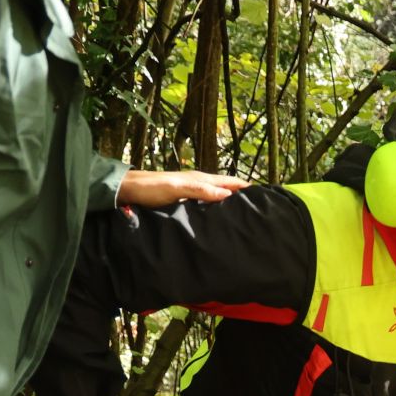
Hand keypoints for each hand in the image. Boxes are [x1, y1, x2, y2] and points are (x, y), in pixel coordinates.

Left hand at [118, 168, 249, 207]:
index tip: (266, 198)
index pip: (231, 182)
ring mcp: (192, 191)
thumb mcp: (176, 189)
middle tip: (260, 210)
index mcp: (201, 179)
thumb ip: (200, 190)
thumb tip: (227, 194)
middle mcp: (199, 183)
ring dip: (232, 202)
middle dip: (244, 196)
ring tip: (245, 215)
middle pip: (228, 188)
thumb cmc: (151, 189)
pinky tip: (220, 217)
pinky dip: (219, 207)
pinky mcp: (185, 200)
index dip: (247, 188)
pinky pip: (208, 203)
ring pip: (219, 195)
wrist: (128, 190)